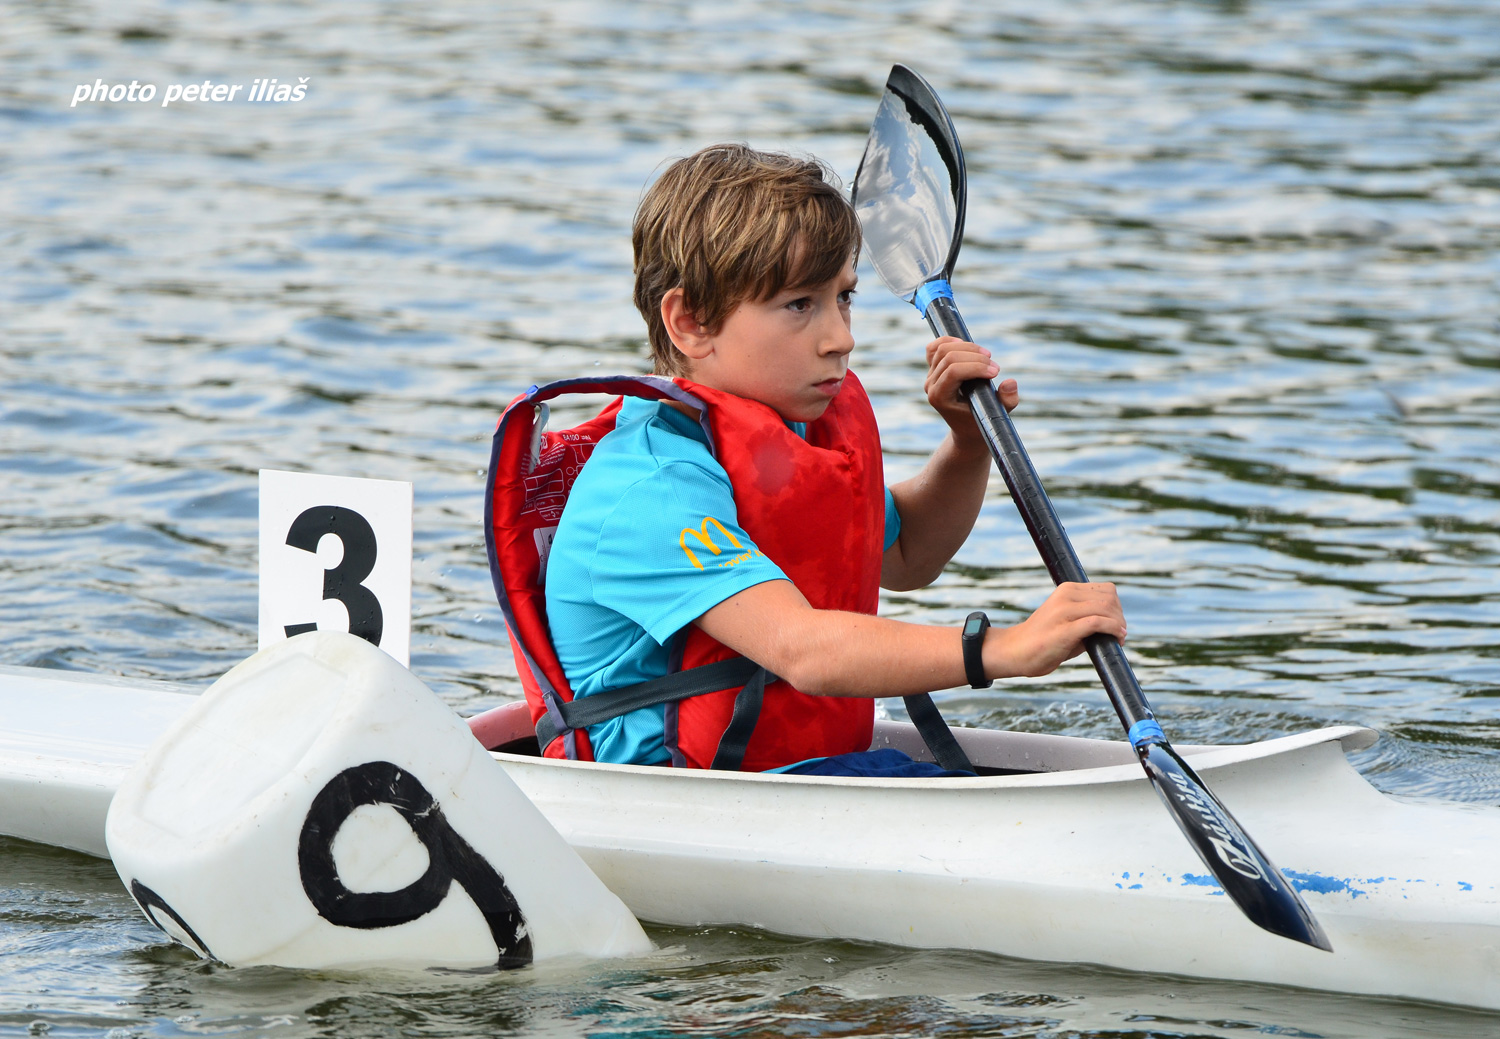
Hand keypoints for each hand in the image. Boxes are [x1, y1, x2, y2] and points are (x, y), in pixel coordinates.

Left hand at [924, 336, 1018, 446]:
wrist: (966, 428)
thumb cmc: (981, 423)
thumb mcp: (998, 416)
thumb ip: (1007, 401)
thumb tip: (1010, 382)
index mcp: (940, 398)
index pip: (954, 371)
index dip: (977, 367)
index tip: (996, 373)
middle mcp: (931, 385)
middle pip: (949, 357)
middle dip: (976, 358)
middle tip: (995, 368)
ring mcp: (930, 376)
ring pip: (943, 349)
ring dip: (968, 348)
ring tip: (986, 357)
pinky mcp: (933, 369)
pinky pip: (933, 348)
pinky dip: (949, 341)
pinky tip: (965, 344)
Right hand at [987, 582, 1125, 678]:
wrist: (1014, 652)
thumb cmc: (1043, 641)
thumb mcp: (1067, 623)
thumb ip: (1089, 620)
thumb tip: (1117, 627)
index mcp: (1066, 590)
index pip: (1106, 590)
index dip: (1117, 608)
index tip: (1117, 624)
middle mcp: (1065, 595)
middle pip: (1109, 598)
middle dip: (1119, 617)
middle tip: (1119, 634)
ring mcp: (1063, 611)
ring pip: (1105, 608)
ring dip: (1118, 624)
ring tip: (1118, 638)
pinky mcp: (1064, 629)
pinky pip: (1097, 622)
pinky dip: (1112, 630)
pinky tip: (1116, 639)